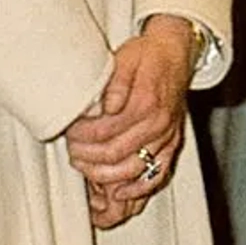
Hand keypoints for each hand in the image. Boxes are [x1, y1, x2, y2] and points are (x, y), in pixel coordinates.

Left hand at [64, 14, 194, 215]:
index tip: (70, 132)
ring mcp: (166, 136)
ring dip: (105, 175)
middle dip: (87, 157)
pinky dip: (138, 189)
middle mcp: (158, 123)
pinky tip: (120, 191)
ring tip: (86, 167)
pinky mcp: (172, 144)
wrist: (176, 53)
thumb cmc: (148, 55)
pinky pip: (158, 174)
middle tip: (72, 150)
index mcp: (145, 102)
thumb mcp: (127, 57)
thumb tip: (107, 106)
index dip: (82, 136)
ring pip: (133, 169)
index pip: (106, 130)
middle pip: (116, 154)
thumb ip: (116, 83)